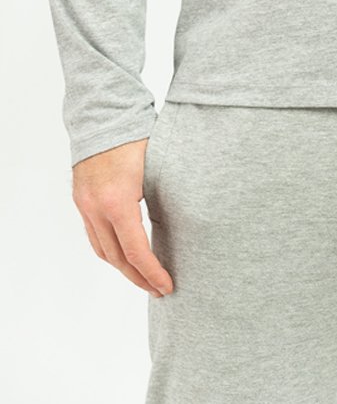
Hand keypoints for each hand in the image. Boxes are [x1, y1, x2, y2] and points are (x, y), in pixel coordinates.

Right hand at [72, 139, 173, 297]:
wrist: (103, 113)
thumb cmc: (136, 135)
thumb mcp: (157, 166)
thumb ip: (165, 196)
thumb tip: (188, 222)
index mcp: (117, 200)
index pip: (135, 250)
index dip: (152, 272)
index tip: (167, 286)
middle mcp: (96, 207)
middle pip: (115, 258)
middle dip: (138, 277)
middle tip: (158, 290)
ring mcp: (85, 204)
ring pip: (101, 249)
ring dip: (122, 268)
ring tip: (142, 277)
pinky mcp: (81, 199)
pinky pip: (93, 235)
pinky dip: (109, 249)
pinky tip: (124, 254)